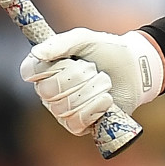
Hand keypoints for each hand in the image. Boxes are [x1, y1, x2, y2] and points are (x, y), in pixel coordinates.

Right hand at [20, 29, 164, 135]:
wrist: (135, 69)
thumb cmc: (107, 51)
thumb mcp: (86, 39)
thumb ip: (61, 43)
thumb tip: (37, 53)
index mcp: (45, 68)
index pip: (29, 71)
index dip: (46, 68)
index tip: (66, 60)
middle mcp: (48, 91)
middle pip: (48, 91)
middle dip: (77, 77)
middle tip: (92, 68)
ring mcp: (61, 111)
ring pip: (64, 107)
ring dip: (91, 91)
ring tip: (104, 82)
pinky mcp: (78, 126)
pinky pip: (76, 122)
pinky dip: (95, 108)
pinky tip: (106, 99)